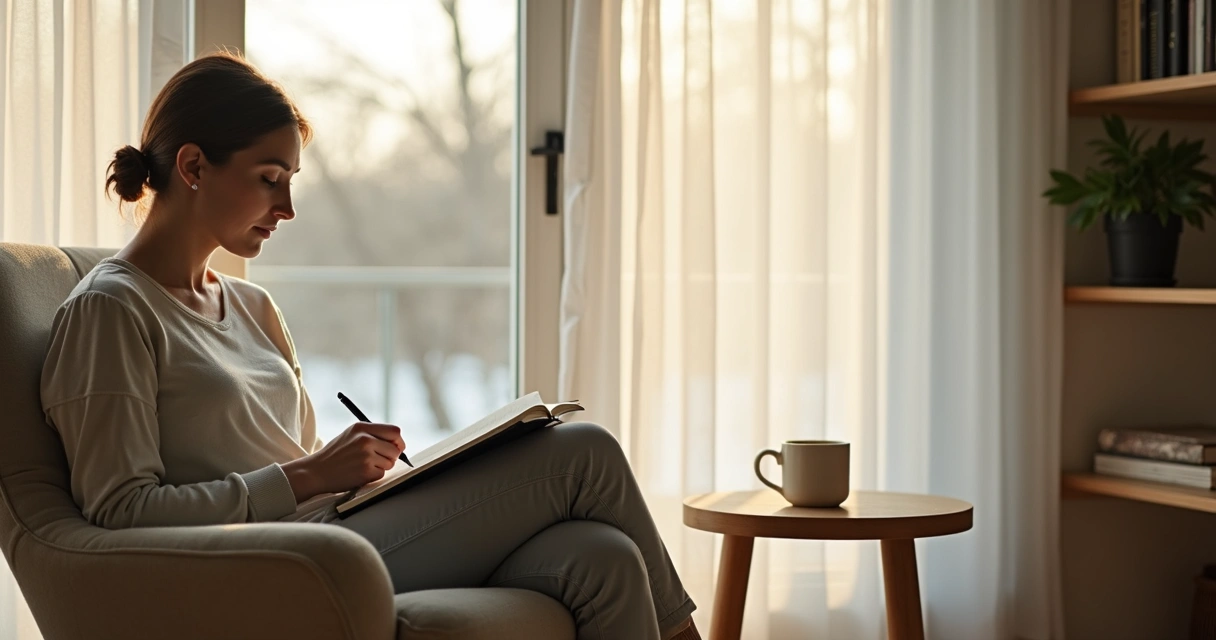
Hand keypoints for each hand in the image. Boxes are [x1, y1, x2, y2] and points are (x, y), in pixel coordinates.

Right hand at [282, 422, 405, 502]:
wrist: (316, 471)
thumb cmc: (335, 454)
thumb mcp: (351, 435)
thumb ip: (372, 434)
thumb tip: (397, 441)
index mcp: (362, 427)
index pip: (394, 431)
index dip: (398, 441)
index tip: (396, 447)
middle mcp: (365, 439)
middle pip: (396, 448)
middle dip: (391, 456)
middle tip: (379, 460)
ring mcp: (365, 455)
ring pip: (390, 463)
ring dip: (381, 467)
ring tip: (364, 465)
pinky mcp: (365, 471)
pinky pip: (381, 474)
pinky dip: (374, 476)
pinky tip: (360, 473)